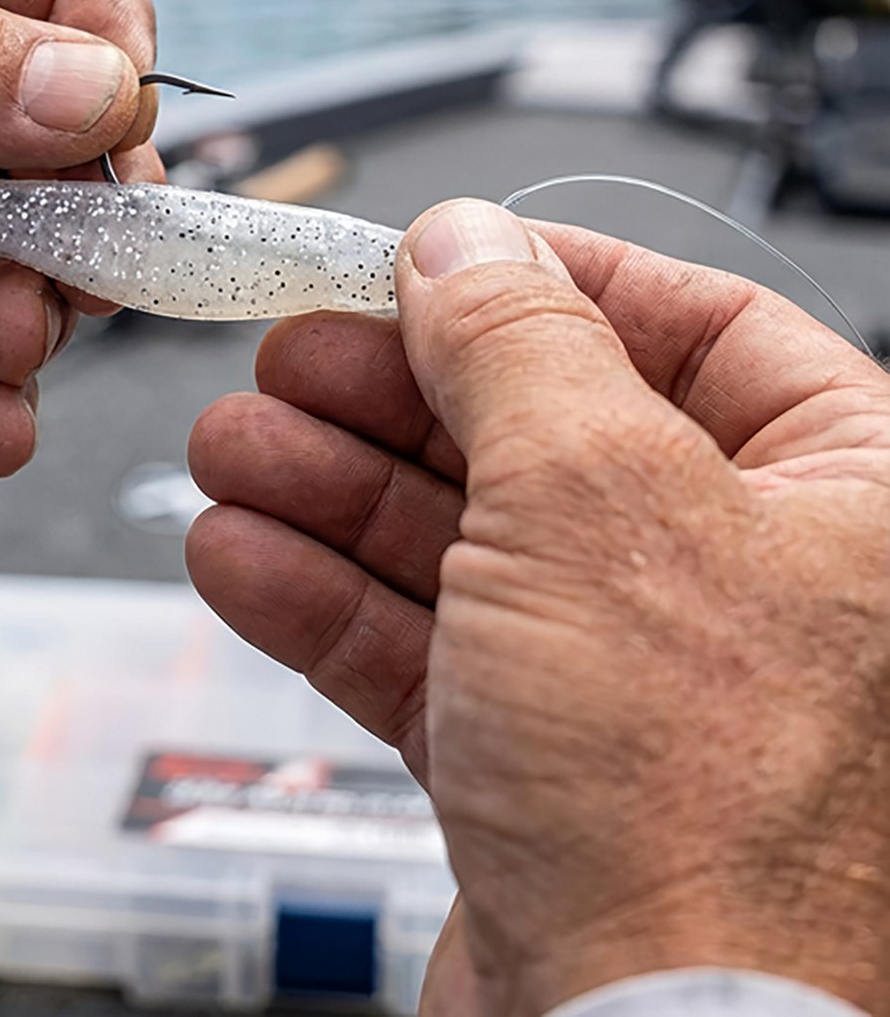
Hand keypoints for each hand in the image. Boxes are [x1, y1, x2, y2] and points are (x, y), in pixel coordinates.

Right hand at [187, 199, 889, 1014]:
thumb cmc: (701, 812)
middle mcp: (746, 585)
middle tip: (284, 357)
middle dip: (390, 395)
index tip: (420, 261)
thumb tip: (463, 244)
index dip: (538, 283)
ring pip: (461, 541)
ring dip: (328, 491)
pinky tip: (240, 554)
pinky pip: (422, 646)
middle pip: (540, 432)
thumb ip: (520, 345)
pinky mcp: (538, 765)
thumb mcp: (594, 498)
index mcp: (842, 496)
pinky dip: (324, 600)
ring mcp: (633, 679)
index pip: (689, 326)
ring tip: (229, 451)